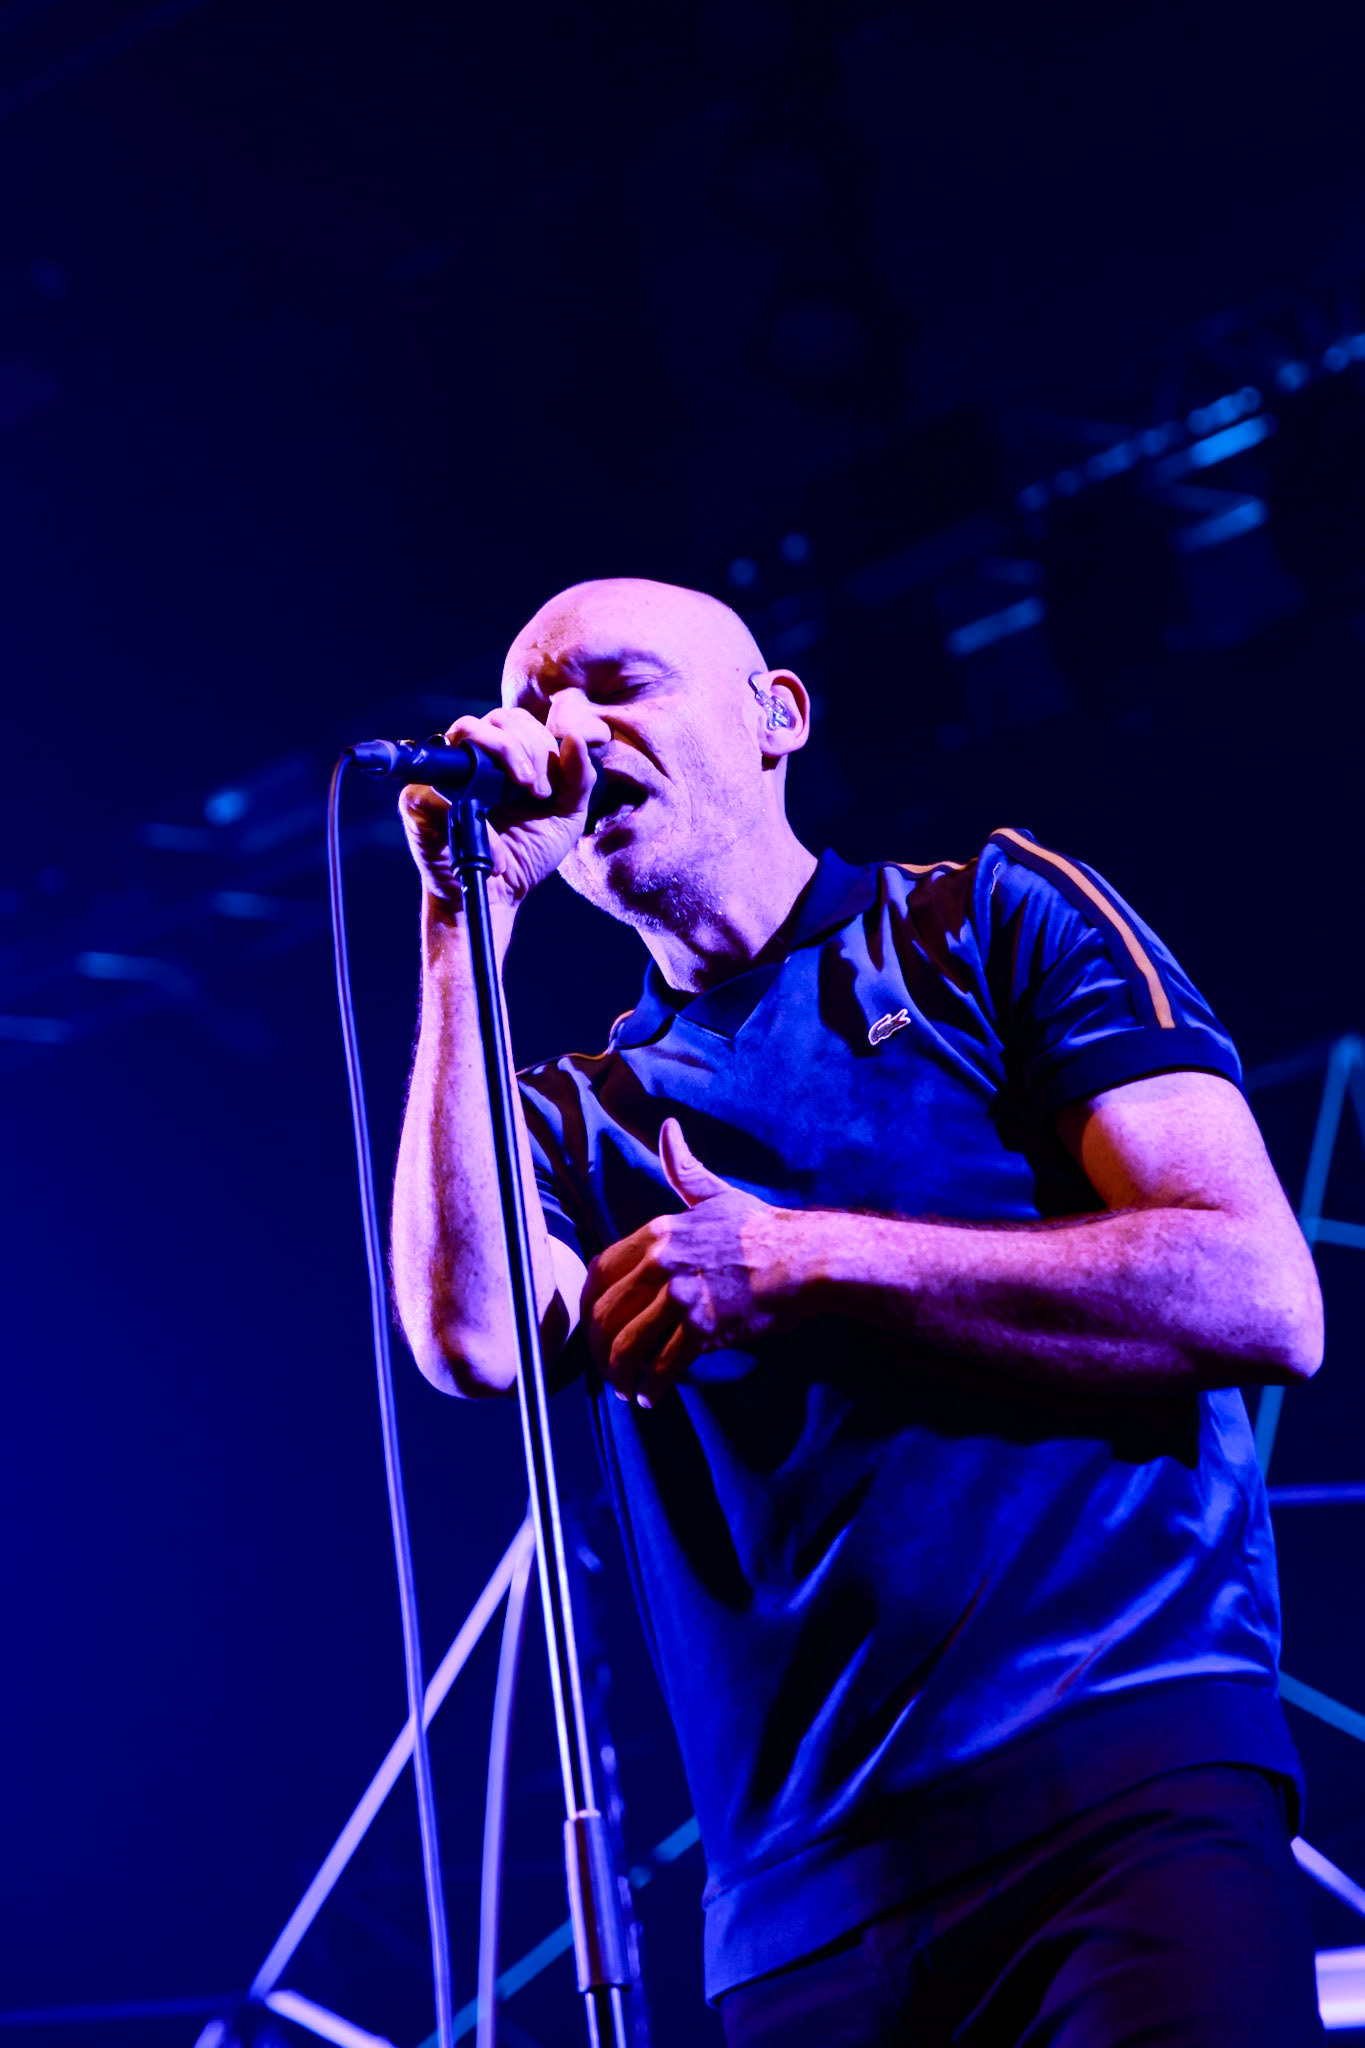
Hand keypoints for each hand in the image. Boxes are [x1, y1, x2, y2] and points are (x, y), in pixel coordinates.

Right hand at [399, 706, 596, 911]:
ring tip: (524, 792)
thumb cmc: (526, 853)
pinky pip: (443, 782)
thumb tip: (574, 738)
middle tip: (538, 791)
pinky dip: (472, 803)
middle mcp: (470, 758)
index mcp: (502, 757)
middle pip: (495, 719)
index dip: (538, 743)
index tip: (548, 788)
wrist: (499, 895)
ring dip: (505, 753)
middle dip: (526, 748)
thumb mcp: (565, 815)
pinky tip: (494, 827)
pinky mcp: (418, 800)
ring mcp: (441, 775)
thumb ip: (577, 778)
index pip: (516, 722)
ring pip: (467, 731)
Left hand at [581, 1119, 808, 1407]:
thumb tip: (669, 1128)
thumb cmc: (762, 1230)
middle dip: (599, 1348)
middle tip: (607, 1367)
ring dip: (620, 1374)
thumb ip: (684, 1169)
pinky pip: (663, 1366)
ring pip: (627, 1344)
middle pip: (606, 1314)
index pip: (599, 1273)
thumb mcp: (715, 1195)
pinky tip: (652, 1397)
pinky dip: (652, 1387)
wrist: (806, 1259)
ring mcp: (683, 1296)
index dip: (589, 1307)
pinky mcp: (705, 1328)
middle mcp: (663, 1263)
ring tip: (626, 1388)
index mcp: (658, 1233)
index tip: (594, 1326)